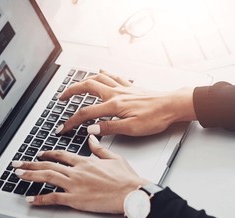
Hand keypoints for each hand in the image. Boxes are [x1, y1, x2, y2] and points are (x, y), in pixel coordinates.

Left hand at [12, 135, 149, 213]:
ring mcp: (74, 185)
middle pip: (48, 165)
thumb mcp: (114, 158)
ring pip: (47, 178)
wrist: (131, 192)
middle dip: (30, 164)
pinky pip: (53, 198)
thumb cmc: (126, 178)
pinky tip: (30, 199)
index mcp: (85, 161)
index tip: (40, 154)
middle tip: (17, 164)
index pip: (61, 155)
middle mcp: (76, 171)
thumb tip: (91, 138)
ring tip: (18, 175)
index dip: (48, 154)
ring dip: (30, 175)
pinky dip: (40, 198)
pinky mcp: (75, 199)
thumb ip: (99, 148)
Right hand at [56, 70, 196, 135]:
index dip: (71, 121)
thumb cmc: (156, 118)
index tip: (62, 127)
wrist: (173, 106)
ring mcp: (123, 88)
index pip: (86, 113)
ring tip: (76, 85)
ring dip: (84, 80)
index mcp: (114, 105)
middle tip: (61, 98)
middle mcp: (116, 93)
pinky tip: (100, 71)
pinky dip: (103, 73)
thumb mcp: (131, 129)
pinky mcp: (131, 87)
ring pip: (98, 78)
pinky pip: (113, 76)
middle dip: (71, 91)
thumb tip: (90, 129)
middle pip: (87, 86)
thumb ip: (109, 127)